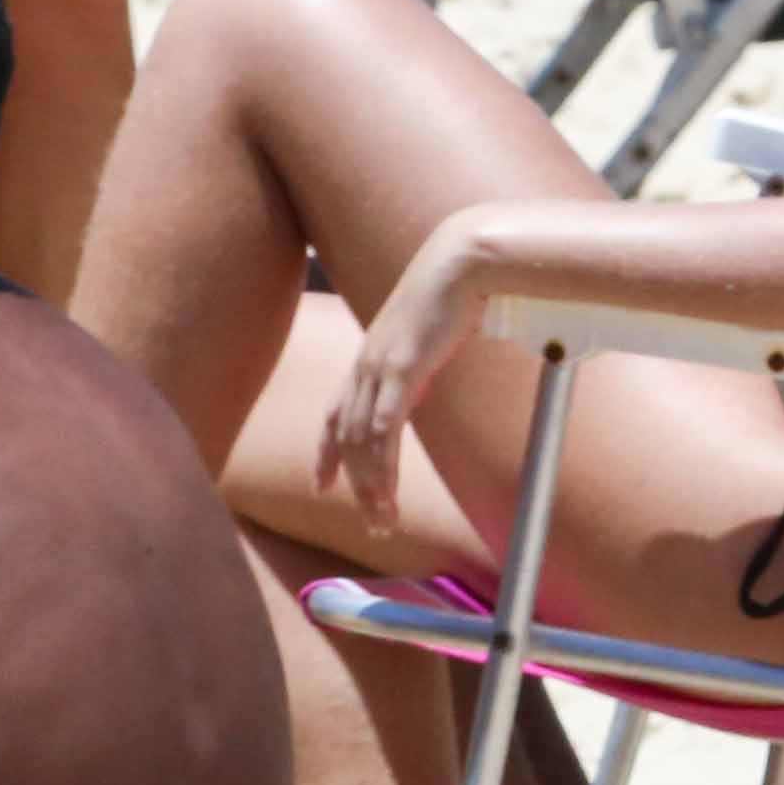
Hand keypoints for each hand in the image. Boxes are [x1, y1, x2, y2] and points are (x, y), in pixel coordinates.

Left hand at [320, 219, 492, 525]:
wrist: (462, 261)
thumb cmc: (456, 290)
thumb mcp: (431, 332)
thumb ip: (422, 356)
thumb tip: (429, 368)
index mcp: (371, 358)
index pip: (336, 414)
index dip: (326, 453)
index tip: (321, 486)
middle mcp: (366, 365)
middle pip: (348, 438)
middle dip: (356, 485)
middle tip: (373, 523)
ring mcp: (380, 367)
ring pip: (363, 441)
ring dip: (372, 486)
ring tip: (384, 519)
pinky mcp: (402, 368)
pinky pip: (385, 428)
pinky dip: (383, 464)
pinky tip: (386, 490)